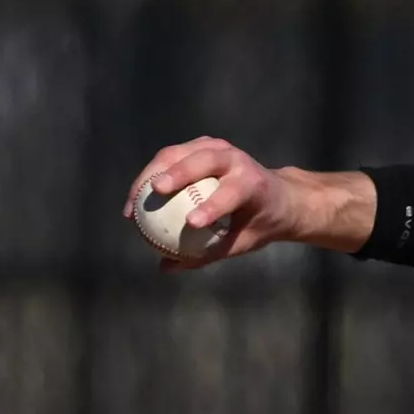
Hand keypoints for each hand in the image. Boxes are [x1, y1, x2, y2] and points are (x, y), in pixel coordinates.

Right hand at [122, 137, 365, 269]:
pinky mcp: (201, 146)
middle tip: (155, 192)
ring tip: (134, 203)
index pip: (232, 192)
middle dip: (178, 173)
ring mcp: (218, 148)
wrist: (279, 194)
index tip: (191, 222)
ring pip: (179, 153)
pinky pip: (171, 156)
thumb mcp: (244, 242)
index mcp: (254, 183)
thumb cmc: (260, 222)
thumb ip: (209, 254)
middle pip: (204, 160)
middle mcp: (237, 159)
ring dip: (152, 173)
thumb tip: (167, 267)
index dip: (212, 205)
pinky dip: (152, 172)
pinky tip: (137, 196)